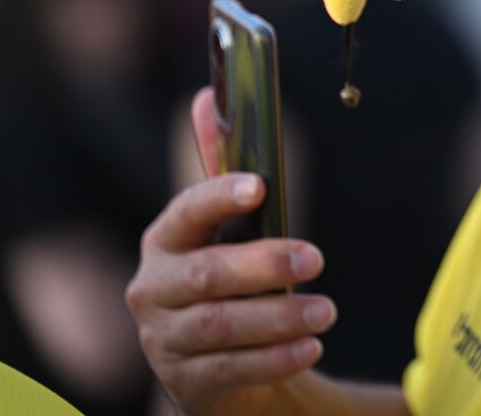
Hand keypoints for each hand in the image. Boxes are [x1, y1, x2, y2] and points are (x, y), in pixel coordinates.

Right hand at [126, 88, 336, 414]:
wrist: (210, 365)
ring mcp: (163, 340)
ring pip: (221, 326)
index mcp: (165, 241)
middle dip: (264, 265)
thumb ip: (219, 166)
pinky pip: (231, 370)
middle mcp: (154, 289)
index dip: (218, 197)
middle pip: (206, 275)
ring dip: (278, 318)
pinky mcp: (184, 383)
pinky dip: (274, 359)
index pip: (185, 213)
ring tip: (326, 310)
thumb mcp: (223, 227)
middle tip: (317, 258)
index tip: (259, 186)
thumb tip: (208, 95)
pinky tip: (310, 347)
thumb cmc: (225, 278)